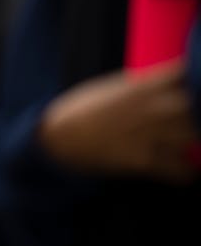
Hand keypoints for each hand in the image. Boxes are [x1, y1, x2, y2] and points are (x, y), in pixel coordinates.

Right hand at [37, 62, 198, 183]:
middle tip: (195, 116)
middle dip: (200, 109)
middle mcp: (150, 108)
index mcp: (142, 86)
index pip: (187, 74)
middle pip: (198, 104)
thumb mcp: (115, 87)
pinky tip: (181, 167)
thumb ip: (147, 85)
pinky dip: (186, 171)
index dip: (196, 79)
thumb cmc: (84, 109)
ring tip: (190, 141)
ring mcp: (149, 135)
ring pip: (197, 136)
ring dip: (197, 138)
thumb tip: (175, 83)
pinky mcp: (144, 162)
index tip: (195, 86)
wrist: (58, 137)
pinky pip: (182, 170)